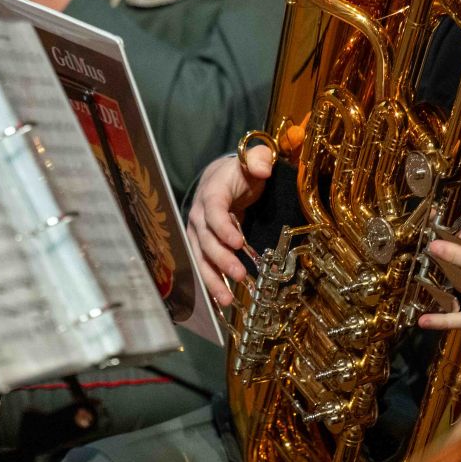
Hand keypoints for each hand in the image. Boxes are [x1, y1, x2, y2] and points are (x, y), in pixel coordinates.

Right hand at [188, 145, 271, 305]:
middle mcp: (198, 215)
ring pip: (200, 257)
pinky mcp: (201, 246)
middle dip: (221, 259)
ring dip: (212, 278)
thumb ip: (259, 160)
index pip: (213, 211)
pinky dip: (210, 282)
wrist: (220, 178)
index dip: (223, 227)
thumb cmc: (239, 173)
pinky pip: (202, 265)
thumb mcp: (252, 161)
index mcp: (211, 193)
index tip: (238, 242)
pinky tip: (219, 301)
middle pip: (205, 239)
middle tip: (240, 275)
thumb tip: (263, 168)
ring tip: (226, 299)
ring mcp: (197, 232)